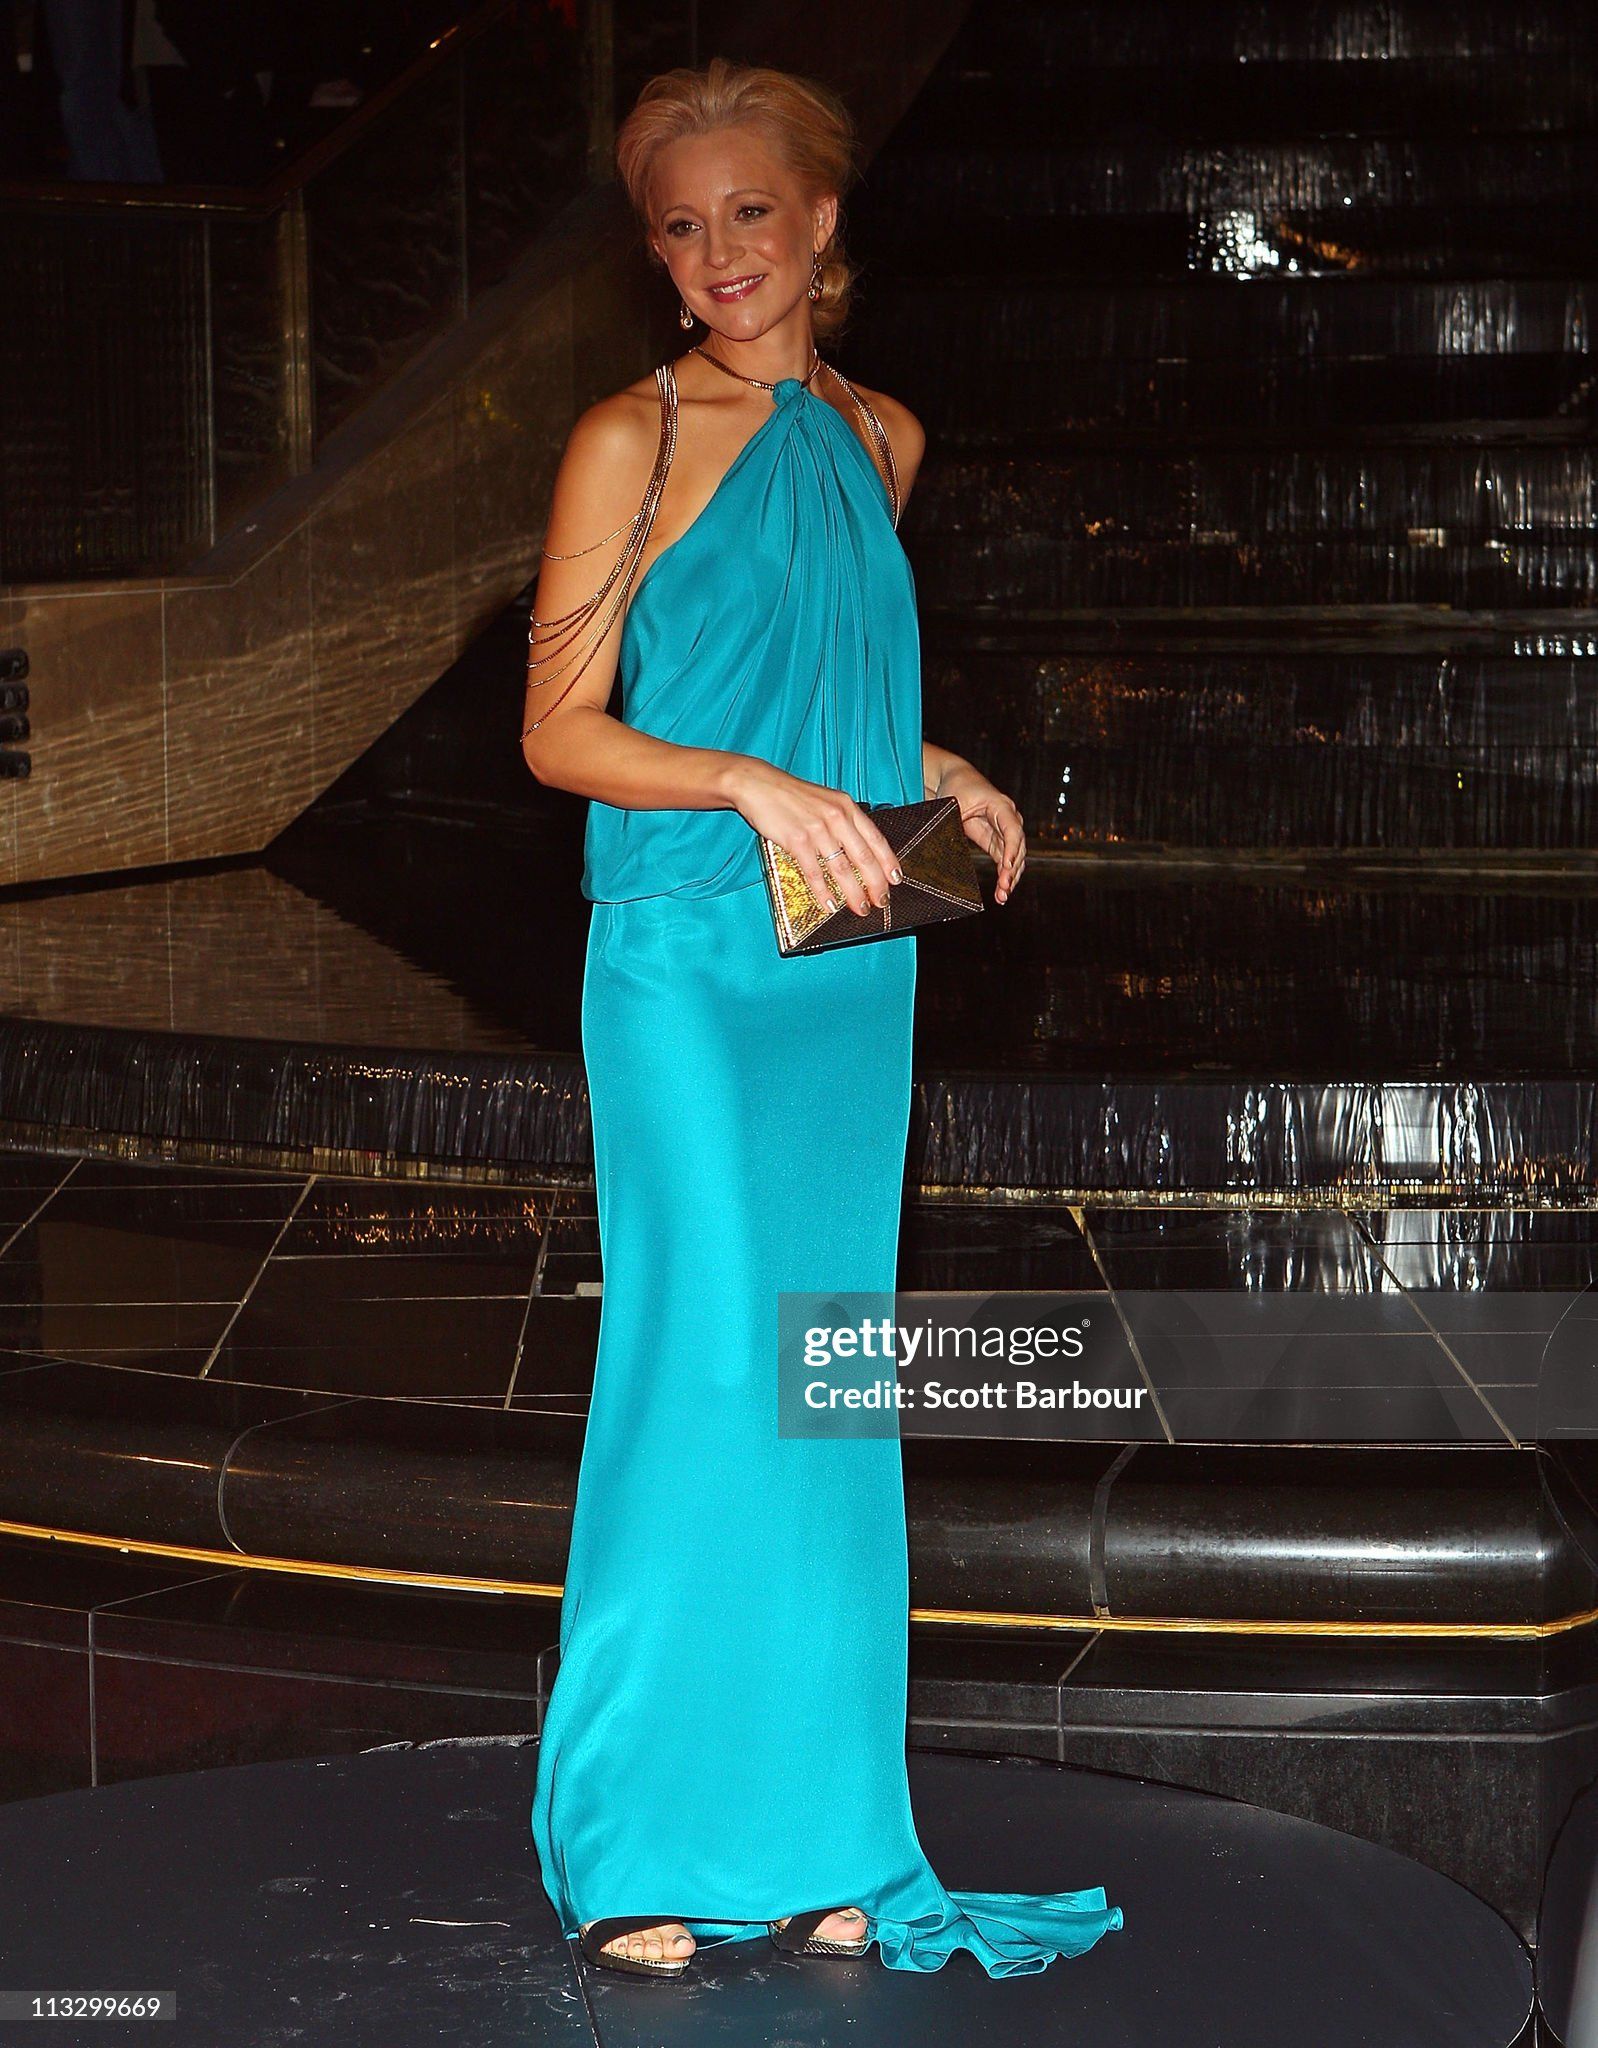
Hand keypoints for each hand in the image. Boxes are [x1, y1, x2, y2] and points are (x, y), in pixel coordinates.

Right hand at [727, 760, 903, 917]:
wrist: (759, 784)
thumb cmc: (791, 796)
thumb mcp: (825, 801)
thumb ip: (842, 822)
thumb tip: (857, 850)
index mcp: (846, 807)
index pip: (875, 838)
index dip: (888, 862)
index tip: (895, 880)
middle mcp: (836, 817)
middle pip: (864, 857)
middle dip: (875, 883)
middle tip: (881, 902)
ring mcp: (817, 829)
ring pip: (842, 868)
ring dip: (853, 892)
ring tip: (860, 908)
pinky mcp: (797, 840)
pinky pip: (814, 872)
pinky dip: (823, 892)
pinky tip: (830, 905)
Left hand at [937, 761, 1026, 903]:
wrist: (954, 778)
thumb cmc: (956, 786)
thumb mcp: (954, 803)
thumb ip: (956, 822)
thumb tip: (949, 847)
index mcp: (1001, 806)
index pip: (1012, 830)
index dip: (1011, 849)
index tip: (1007, 867)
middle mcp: (1008, 818)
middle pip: (1017, 847)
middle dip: (1011, 870)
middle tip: (1003, 889)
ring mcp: (1004, 831)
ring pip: (1014, 857)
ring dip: (1010, 877)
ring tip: (1002, 896)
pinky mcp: (996, 841)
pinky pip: (1004, 860)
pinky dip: (1005, 875)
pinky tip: (1002, 891)